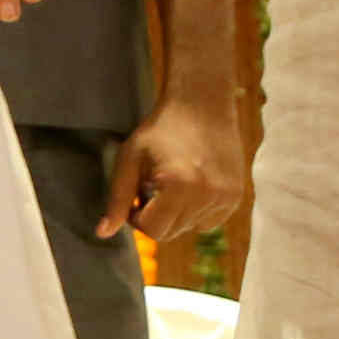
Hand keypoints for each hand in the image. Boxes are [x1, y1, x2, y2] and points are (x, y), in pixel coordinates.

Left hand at [103, 85, 249, 244]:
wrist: (201, 105)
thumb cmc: (160, 129)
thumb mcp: (130, 159)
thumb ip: (117, 199)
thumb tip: (102, 233)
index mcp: (178, 186)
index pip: (153, 230)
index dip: (137, 217)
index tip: (137, 195)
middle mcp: (206, 195)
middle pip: (172, 232)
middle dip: (157, 216)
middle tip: (154, 185)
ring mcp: (225, 197)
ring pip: (190, 228)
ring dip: (177, 213)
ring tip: (174, 181)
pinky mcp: (236, 196)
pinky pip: (210, 221)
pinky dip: (197, 210)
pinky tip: (193, 183)